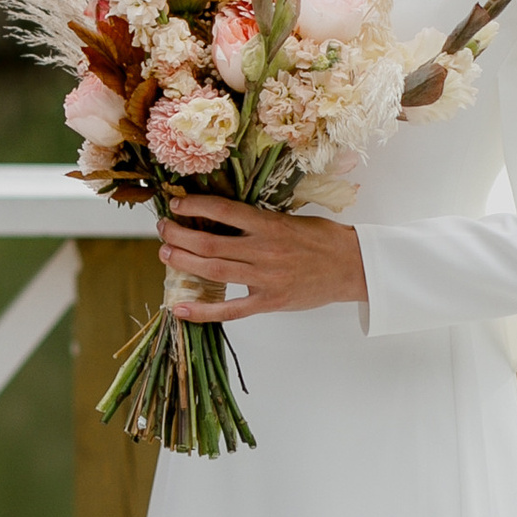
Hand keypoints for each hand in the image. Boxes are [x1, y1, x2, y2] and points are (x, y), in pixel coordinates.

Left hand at [153, 196, 366, 322]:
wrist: (352, 267)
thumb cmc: (322, 240)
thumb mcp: (290, 220)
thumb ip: (258, 221)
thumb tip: (221, 217)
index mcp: (269, 225)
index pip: (224, 211)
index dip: (196, 206)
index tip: (177, 205)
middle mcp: (264, 250)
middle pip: (210, 244)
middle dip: (179, 236)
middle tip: (163, 230)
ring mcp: (266, 278)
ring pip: (214, 271)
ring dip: (183, 263)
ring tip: (165, 254)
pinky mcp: (269, 302)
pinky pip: (230, 310)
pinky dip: (203, 311)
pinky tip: (180, 308)